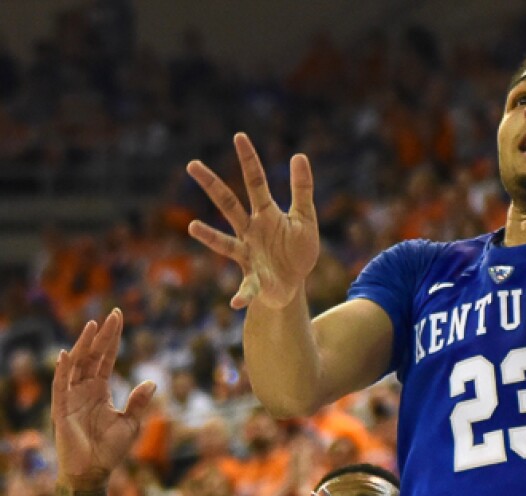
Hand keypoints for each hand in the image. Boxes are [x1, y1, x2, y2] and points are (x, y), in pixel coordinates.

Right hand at [52, 309, 156, 488]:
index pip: (107, 358)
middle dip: (103, 335)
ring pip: (77, 365)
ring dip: (85, 345)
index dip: (113, 339)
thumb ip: (139, 402)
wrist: (93, 473)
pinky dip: (63, 370)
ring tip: (93, 326)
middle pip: (93, 355)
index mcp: (100, 389)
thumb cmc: (110, 450)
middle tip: (113, 314)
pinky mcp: (61, 409)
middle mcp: (85, 389)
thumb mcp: (131, 423)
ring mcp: (72, 397)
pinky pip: (61, 386)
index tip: (118, 318)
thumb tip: (152, 381)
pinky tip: (68, 354)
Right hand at [187, 133, 318, 309]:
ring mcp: (247, 254)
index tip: (239, 136)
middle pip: (228, 204)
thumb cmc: (296, 250)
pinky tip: (235, 302)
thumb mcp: (305, 218)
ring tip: (193, 227)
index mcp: (265, 214)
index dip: (249, 161)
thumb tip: (299, 154)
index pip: (255, 182)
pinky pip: (246, 288)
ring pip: (224, 242)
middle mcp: (250, 230)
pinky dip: (241, 296)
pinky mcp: (253, 280)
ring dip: (209, 236)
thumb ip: (302, 190)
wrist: (293, 283)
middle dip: (211, 185)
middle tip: (192, 164)